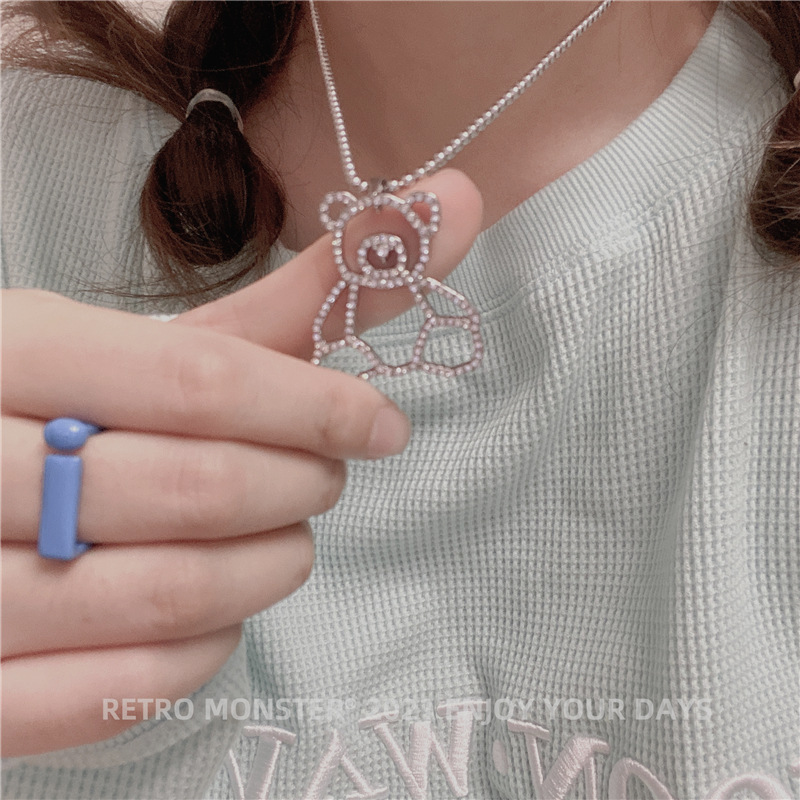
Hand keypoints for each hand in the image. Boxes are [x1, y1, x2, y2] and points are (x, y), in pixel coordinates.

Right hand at [0, 170, 481, 755]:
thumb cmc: (74, 405)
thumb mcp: (154, 342)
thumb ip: (299, 294)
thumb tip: (454, 202)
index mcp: (15, 351)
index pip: (200, 380)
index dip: (318, 408)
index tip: (383, 428)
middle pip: (197, 488)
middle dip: (300, 487)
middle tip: (324, 480)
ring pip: (171, 594)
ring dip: (268, 569)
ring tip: (284, 541)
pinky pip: (122, 687)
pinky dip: (202, 650)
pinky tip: (218, 613)